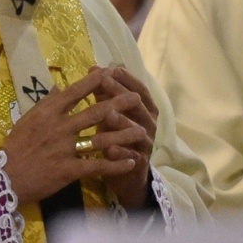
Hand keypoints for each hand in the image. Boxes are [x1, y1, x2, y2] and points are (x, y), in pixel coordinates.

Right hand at [0, 68, 150, 206]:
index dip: (95, 81)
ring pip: (100, 139)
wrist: (5, 177)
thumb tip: (58, 87)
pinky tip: (130, 162)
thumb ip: (45, 104)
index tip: (111, 71)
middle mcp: (59, 128)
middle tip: (136, 98)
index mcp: (48, 112)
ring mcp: (65, 149)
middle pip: (95, 113)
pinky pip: (96, 166)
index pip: (75, 92)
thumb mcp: (27, 120)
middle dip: (118, 104)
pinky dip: (115, 165)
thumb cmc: (15, 147)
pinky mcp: (68, 170)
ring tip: (142, 131)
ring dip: (123, 135)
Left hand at [88, 67, 158, 208]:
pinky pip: (133, 158)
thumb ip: (105, 94)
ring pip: (137, 131)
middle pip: (138, 105)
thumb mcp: (111, 112)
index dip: (124, 77)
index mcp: (144, 108)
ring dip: (123, 122)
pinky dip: (122, 153)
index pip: (138, 87)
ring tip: (108, 114)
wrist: (126, 174)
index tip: (107, 68)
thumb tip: (93, 69)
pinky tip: (110, 149)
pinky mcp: (140, 164)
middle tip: (103, 82)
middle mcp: (149, 123)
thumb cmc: (115, 136)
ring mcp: (146, 143)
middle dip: (120, 92)